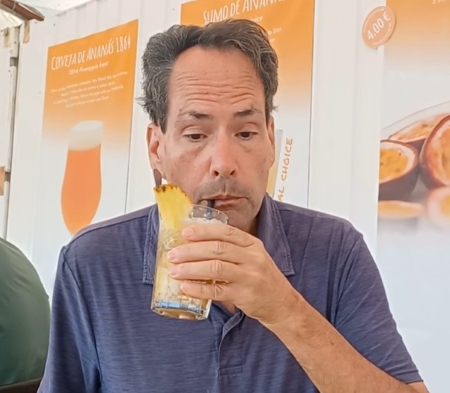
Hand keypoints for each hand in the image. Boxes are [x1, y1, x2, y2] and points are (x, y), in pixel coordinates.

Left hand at [166, 223, 299, 324]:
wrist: (281, 303)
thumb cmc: (261, 277)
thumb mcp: (253, 257)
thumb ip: (231, 250)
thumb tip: (195, 245)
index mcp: (252, 244)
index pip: (226, 232)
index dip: (204, 231)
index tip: (185, 233)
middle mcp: (252, 257)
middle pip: (217, 249)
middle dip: (192, 251)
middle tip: (173, 254)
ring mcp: (250, 276)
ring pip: (215, 268)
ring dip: (191, 269)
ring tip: (175, 271)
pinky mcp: (245, 295)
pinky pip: (217, 290)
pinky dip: (199, 288)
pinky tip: (186, 287)